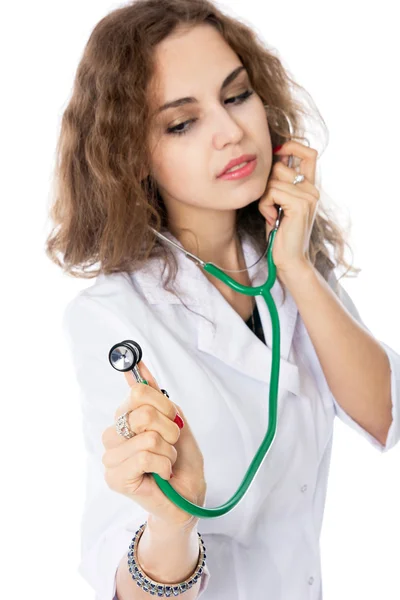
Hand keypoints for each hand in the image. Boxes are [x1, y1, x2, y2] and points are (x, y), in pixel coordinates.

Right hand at [101, 361, 206, 529]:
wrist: (189, 495)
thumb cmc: (181, 460)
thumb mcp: (174, 420)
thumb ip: (154, 394)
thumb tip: (138, 364)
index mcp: (124, 417)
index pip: (138, 391)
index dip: (163, 404)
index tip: (172, 418)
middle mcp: (113, 435)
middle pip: (142, 413)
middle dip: (169, 430)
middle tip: (171, 445)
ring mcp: (111, 457)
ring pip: (147, 437)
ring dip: (168, 452)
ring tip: (165, 462)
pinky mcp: (115, 478)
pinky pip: (144, 457)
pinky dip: (163, 465)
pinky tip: (161, 475)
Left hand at [258, 140, 319, 275]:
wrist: (290, 259)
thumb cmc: (280, 233)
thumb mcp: (279, 203)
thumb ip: (279, 184)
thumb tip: (271, 160)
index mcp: (310, 187)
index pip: (309, 153)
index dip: (292, 146)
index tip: (277, 155)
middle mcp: (312, 189)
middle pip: (281, 165)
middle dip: (267, 183)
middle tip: (270, 205)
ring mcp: (308, 196)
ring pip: (273, 179)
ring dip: (264, 198)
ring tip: (272, 214)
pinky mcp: (300, 204)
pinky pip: (272, 192)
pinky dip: (265, 205)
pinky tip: (273, 218)